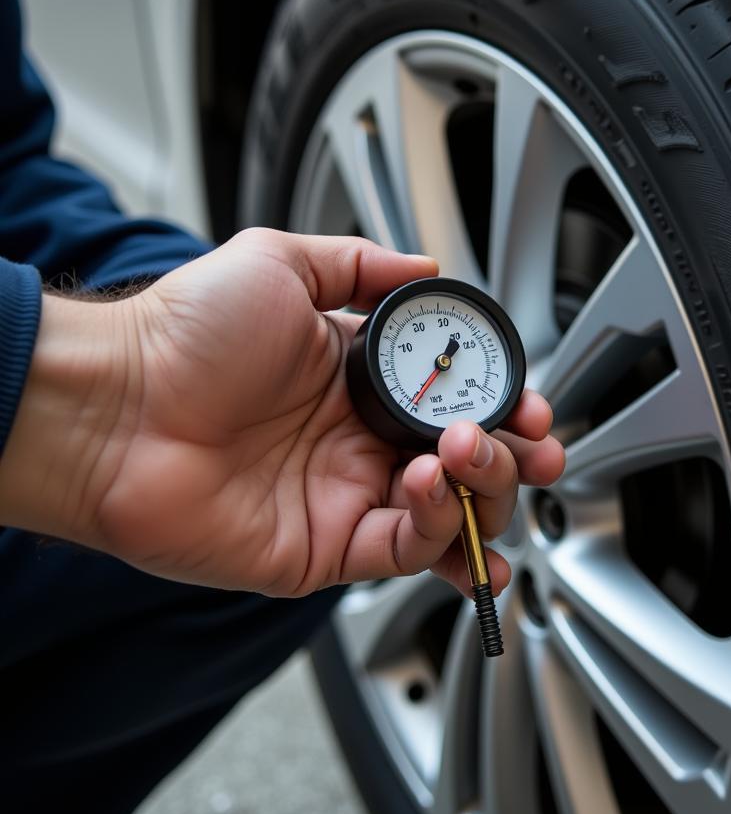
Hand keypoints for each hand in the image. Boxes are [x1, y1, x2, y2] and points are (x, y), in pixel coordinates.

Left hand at [0, 229, 563, 595]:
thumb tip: (427, 263)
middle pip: (469, 465)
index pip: (456, 403)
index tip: (530, 403)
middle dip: (514, 457)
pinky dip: (439, 529)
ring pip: (452, 514)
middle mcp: (361, 444)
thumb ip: (362, 263)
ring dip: (483, 489)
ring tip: (465, 452)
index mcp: (361, 383)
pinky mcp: (327, 549)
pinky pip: (407, 551)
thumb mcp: (281, 262)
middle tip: (529, 441)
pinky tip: (431, 488)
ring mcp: (347, 497)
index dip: (503, 407)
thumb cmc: (182, 332)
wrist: (117, 406)